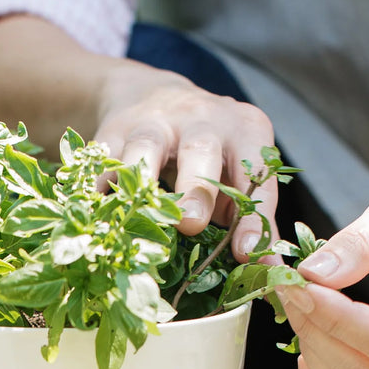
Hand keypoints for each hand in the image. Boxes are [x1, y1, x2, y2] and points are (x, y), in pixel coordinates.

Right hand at [94, 63, 276, 257]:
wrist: (155, 97)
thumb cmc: (210, 154)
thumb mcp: (238, 176)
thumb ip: (254, 221)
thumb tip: (271, 271)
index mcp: (245, 130)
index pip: (255, 173)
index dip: (253, 214)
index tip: (247, 252)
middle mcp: (203, 118)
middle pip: (201, 149)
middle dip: (196, 188)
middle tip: (191, 224)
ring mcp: (155, 120)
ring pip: (146, 144)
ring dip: (141, 179)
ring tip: (138, 213)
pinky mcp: (115, 128)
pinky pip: (105, 155)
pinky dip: (99, 182)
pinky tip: (96, 206)